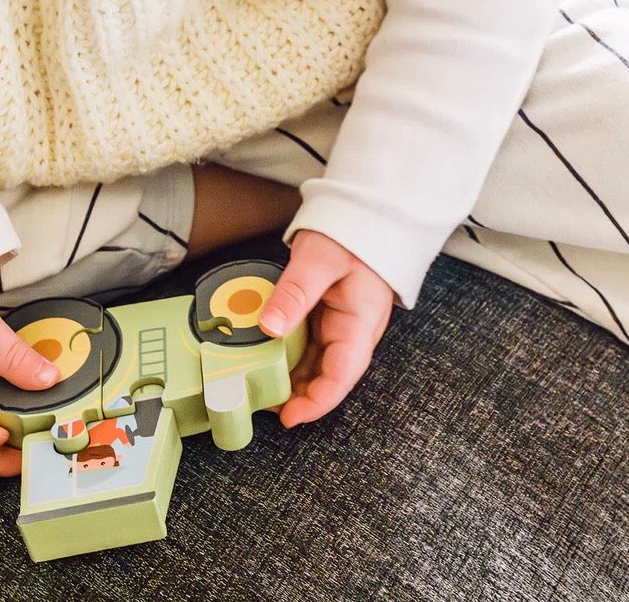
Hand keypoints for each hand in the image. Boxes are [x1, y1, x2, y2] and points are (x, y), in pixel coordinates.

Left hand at [257, 229, 393, 426]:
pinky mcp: (330, 314)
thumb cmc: (353, 233)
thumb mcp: (319, 259)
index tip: (290, 417)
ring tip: (261, 386)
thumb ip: (295, 292)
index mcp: (361, 322)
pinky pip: (310, 342)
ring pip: (317, 361)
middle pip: (328, 374)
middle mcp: (354, 329)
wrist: (368, 212)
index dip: (318, 401)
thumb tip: (269, 327)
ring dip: (293, 377)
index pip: (343, 374)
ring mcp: (342, 323)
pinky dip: (290, 354)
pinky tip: (268, 357)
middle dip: (299, 395)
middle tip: (262, 403)